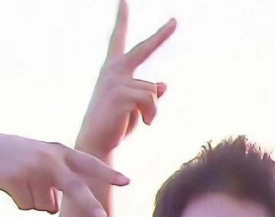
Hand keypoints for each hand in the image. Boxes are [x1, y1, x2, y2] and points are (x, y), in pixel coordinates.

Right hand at [0, 132, 127, 216]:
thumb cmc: (15, 156)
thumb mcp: (43, 156)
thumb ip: (64, 173)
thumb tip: (79, 203)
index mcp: (60, 152)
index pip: (89, 164)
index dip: (108, 174)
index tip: (127, 182)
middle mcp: (49, 159)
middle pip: (74, 189)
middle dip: (88, 205)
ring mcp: (32, 169)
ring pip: (48, 206)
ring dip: (36, 201)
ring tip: (22, 181)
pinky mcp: (15, 180)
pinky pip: (29, 207)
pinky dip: (21, 202)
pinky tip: (11, 185)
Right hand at [75, 1, 175, 159]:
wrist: (98, 143)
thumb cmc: (116, 126)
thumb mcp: (136, 108)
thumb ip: (149, 95)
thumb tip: (164, 84)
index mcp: (114, 68)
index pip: (120, 39)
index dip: (122, 19)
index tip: (123, 0)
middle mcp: (114, 69)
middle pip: (144, 48)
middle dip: (161, 34)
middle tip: (175, 21)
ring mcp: (116, 79)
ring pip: (153, 90)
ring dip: (152, 110)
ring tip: (139, 121)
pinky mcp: (121, 93)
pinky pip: (151, 100)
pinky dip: (152, 115)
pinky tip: (144, 124)